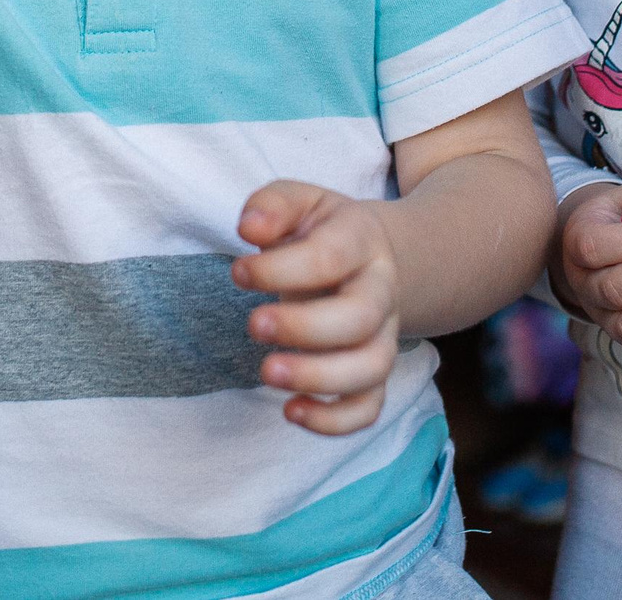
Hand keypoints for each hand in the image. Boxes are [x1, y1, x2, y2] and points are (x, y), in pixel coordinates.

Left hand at [232, 181, 400, 434]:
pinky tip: (290, 411)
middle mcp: (380, 291)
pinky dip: (335, 421)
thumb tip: (250, 228)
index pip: (331, 257)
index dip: (282, 269)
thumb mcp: (300, 201)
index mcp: (362, 241)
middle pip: (359, 318)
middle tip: (253, 325)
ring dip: (319, 378)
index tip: (239, 272)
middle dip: (304, 328)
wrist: (368, 257)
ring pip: (371, 369)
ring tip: (267, 374)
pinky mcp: (373, 374)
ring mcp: (383, 335)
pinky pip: (368, 407)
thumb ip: (273, 204)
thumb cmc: (320, 230)